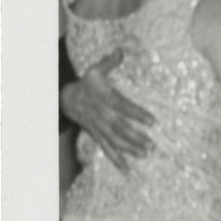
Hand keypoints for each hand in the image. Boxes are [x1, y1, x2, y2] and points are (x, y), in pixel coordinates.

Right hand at [61, 49, 154, 171]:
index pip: (124, 107)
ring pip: (115, 140)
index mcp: (106, 99)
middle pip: (121, 128)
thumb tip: (120, 50)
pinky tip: (128, 170)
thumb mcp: (96, 70)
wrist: (67, 98)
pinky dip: (117, 160)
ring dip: (130, 148)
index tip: (154, 122)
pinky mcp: (96, 135)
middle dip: (136, 137)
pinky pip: (106, 148)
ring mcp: (99, 127)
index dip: (139, 114)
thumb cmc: (87, 84)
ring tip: (146, 154)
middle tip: (152, 144)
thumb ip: (110, 63)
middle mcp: (103, 115)